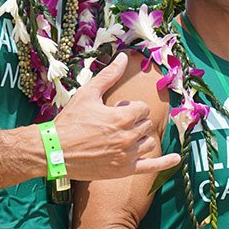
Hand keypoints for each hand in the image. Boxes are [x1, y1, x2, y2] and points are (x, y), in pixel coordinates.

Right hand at [54, 54, 179, 179]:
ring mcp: (128, 156)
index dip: (130, 108)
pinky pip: (151, 167)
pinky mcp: (124, 171)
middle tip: (112, 124)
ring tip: (122, 137)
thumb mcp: (88, 94)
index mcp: (123, 118)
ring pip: (148, 143)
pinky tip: (175, 159)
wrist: (53, 151)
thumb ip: (108, 76)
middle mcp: (129, 137)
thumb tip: (123, 57)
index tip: (115, 110)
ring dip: (139, 138)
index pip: (142, 108)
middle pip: (145, 125)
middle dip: (133, 122)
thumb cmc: (69, 122)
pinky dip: (165, 162)